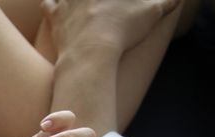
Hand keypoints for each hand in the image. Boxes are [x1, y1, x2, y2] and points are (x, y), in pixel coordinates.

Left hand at [43, 0, 181, 56]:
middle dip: (98, 0)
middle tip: (103, 5)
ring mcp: (67, 0)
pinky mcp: (54, 17)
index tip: (118, 2)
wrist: (91, 53)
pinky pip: (48, 3)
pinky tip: (51, 2)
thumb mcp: (152, 13)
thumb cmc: (124, 30)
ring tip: (76, 2)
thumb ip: (166, 1)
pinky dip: (49, 2)